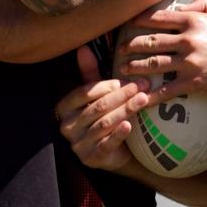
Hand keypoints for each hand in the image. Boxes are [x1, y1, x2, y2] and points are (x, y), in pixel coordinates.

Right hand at [56, 46, 150, 171]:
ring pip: (103, 124)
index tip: (128, 80)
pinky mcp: (91, 159)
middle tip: (142, 86)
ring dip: (125, 110)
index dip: (107, 85)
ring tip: (143, 100)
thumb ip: (89, 72)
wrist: (114, 151)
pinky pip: (106, 144)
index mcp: (64, 107)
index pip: (85, 92)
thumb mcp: (96, 94)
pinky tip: (130, 125)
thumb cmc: (103, 116)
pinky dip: (118, 134)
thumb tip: (82, 47)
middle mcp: (67, 126)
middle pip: (97, 107)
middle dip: (122, 95)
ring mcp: (78, 144)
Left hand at [115, 0, 206, 100]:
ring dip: (134, 67)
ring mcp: (189, 63)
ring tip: (123, 68)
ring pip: (153, 63)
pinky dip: (150, 95)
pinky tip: (138, 98)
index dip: (140, 20)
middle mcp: (188, 41)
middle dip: (131, 45)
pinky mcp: (194, 83)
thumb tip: (188, 1)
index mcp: (195, 21)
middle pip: (151, 41)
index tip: (128, 22)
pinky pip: (166, 90)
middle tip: (119, 48)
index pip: (160, 18)